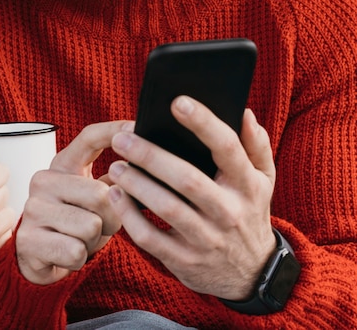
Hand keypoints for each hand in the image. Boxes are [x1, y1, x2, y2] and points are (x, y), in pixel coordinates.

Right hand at [15, 120, 131, 284]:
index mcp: (62, 164)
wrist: (38, 258)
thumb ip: (115, 179)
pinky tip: (67, 253)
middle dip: (112, 219)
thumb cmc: (75, 222)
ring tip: (81, 238)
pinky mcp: (27, 239)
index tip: (138, 128)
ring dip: (95, 241)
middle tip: (99, 225)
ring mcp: (32, 208)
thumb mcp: (93, 196)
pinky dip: (79, 259)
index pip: (89, 137)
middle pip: (102, 195)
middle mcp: (43, 180)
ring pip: (91, 227)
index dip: (114, 131)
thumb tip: (146, 163)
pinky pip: (75, 252)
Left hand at [108, 97, 275, 299]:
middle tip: (121, 138)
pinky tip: (115, 195)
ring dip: (137, 185)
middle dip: (151, 156)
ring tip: (115, 165)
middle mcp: (229, 212)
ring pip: (168, 209)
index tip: (177, 102)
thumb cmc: (248, 211)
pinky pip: (151, 239)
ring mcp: (207, 240)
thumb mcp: (263, 180)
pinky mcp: (185, 261)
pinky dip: (129, 217)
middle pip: (188, 179)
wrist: (251, 275)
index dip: (204, 123)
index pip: (227, 148)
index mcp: (247, 184)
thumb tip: (244, 113)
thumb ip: (255, 145)